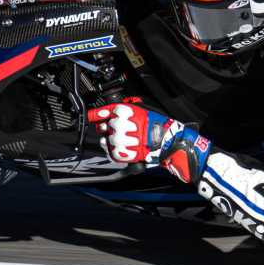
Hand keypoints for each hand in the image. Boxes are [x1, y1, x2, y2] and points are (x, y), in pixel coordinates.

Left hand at [86, 102, 212, 185]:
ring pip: (109, 140)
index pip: (109, 111)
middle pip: (108, 126)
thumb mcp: (142, 110)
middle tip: (117, 131)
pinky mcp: (127, 154)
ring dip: (111, 141)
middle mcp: (127, 124)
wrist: (170, 142)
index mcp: (131, 112)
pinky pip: (114, 153)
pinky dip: (115, 153)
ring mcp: (126, 140)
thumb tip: (106, 114)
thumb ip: (124, 110)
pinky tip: (122, 149)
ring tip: (122, 141)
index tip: (92, 116)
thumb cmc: (158, 126)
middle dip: (109, 129)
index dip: (98, 114)